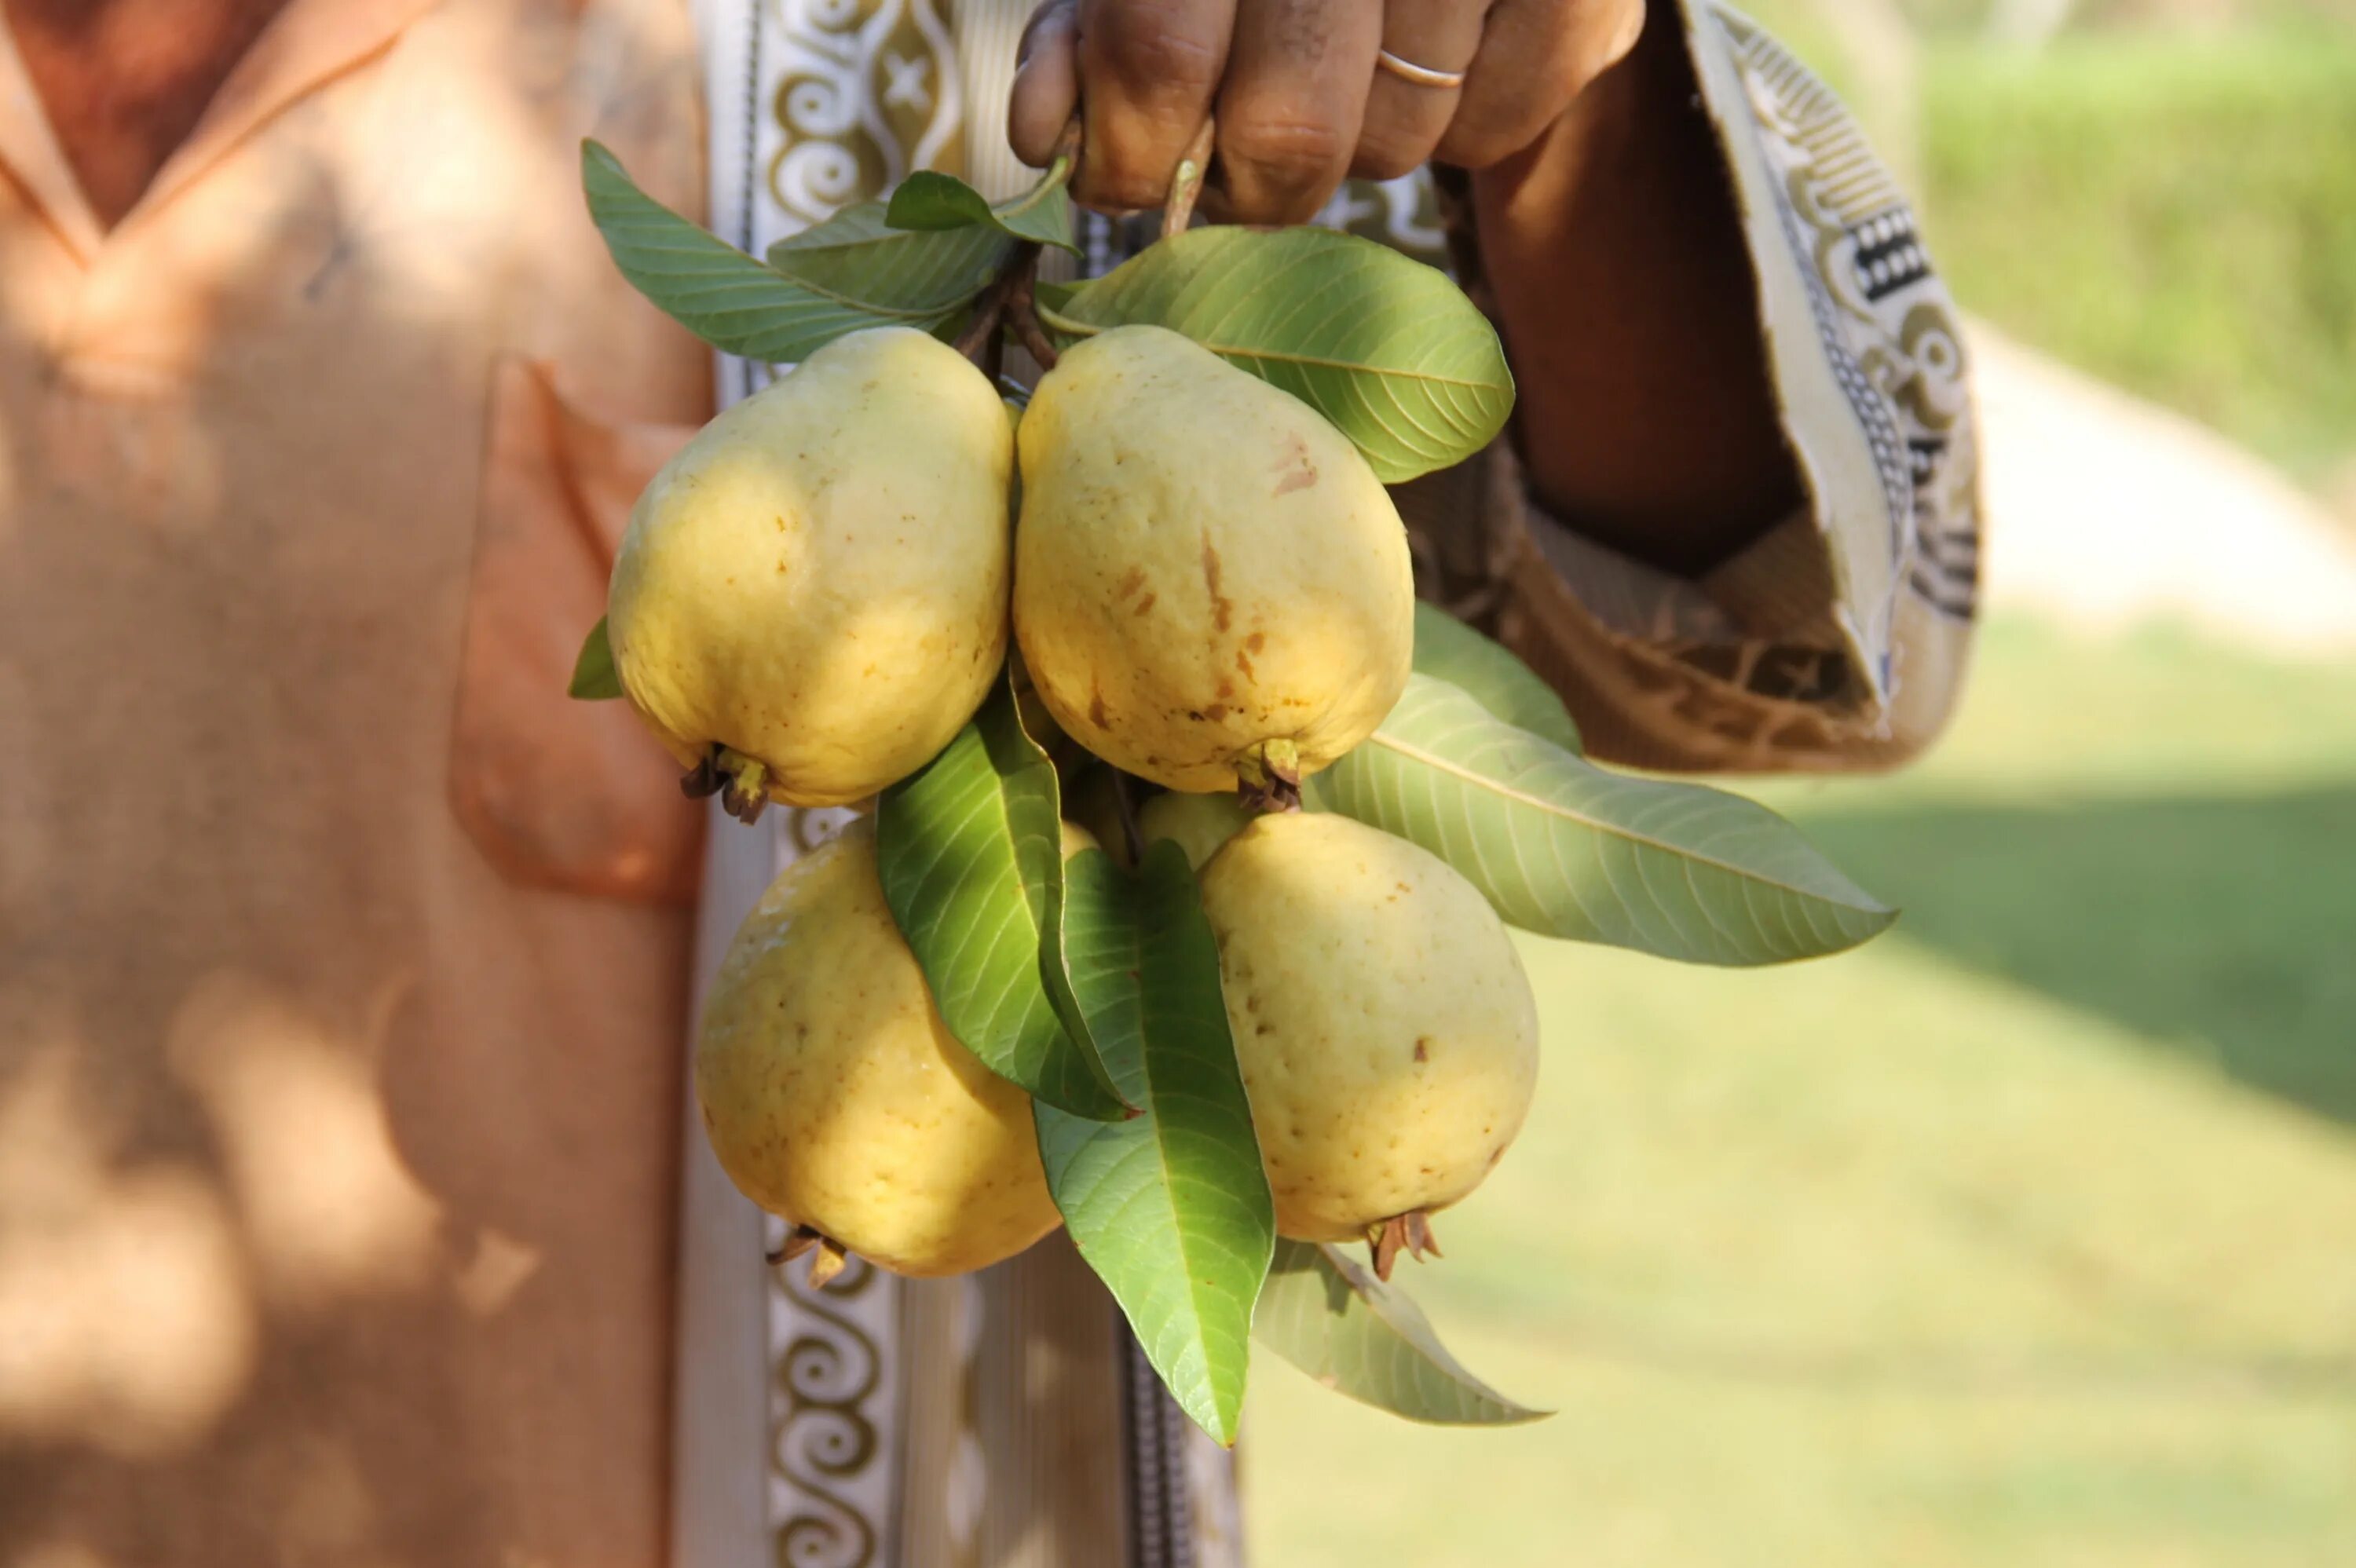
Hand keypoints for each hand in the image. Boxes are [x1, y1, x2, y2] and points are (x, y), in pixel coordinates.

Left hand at [1008, 0, 1645, 223]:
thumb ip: (1094, 27)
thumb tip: (1040, 133)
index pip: (1158, 52)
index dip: (1128, 152)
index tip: (1121, 173)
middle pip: (1289, 132)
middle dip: (1248, 177)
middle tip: (1241, 147)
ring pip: (1391, 148)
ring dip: (1357, 143)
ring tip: (1359, 64)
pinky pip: (1493, 133)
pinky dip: (1463, 126)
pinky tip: (1445, 55)